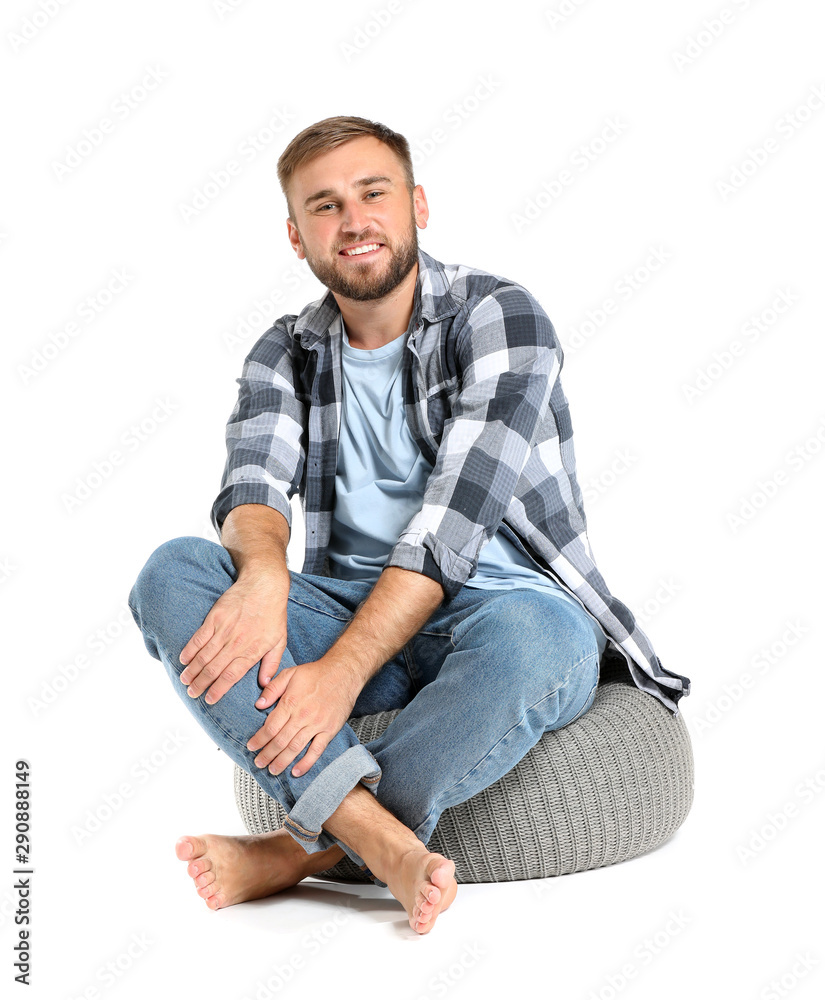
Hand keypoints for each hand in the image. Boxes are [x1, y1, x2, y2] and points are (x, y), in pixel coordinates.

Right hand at [179, 569, 289, 703]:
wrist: (264, 585)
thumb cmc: (274, 614)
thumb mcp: (280, 641)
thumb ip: (272, 664)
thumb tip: (264, 684)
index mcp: (252, 651)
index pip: (231, 676)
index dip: (218, 690)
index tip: (209, 700)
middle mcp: (237, 642)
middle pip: (214, 669)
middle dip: (201, 684)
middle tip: (192, 694)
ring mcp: (224, 630)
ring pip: (204, 655)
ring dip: (192, 670)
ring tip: (185, 681)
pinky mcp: (215, 617)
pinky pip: (199, 637)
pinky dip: (190, 650)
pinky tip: (183, 660)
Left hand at [246, 658, 360, 777]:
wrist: (344, 673)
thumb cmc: (316, 673)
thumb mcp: (290, 673)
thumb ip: (273, 688)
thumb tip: (258, 705)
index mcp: (291, 702)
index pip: (271, 726)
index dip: (259, 739)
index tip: (251, 747)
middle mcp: (303, 715)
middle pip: (280, 740)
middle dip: (267, 754)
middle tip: (258, 763)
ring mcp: (317, 724)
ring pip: (295, 748)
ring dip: (282, 761)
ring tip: (272, 770)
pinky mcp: (329, 730)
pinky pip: (316, 750)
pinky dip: (306, 763)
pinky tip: (297, 772)